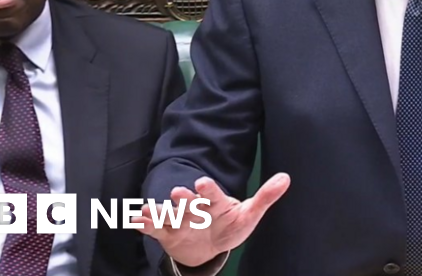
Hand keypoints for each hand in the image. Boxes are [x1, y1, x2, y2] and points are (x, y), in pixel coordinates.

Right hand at [136, 173, 289, 267]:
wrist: (209, 244)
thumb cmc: (231, 225)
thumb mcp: (249, 214)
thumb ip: (265, 197)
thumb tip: (286, 177)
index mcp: (215, 203)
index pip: (213, 195)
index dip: (208, 189)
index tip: (203, 182)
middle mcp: (195, 208)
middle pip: (189, 203)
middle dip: (184, 199)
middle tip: (178, 192)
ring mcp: (180, 220)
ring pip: (169, 214)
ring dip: (160, 211)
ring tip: (149, 209)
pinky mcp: (167, 232)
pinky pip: (155, 229)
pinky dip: (145, 224)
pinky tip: (135, 220)